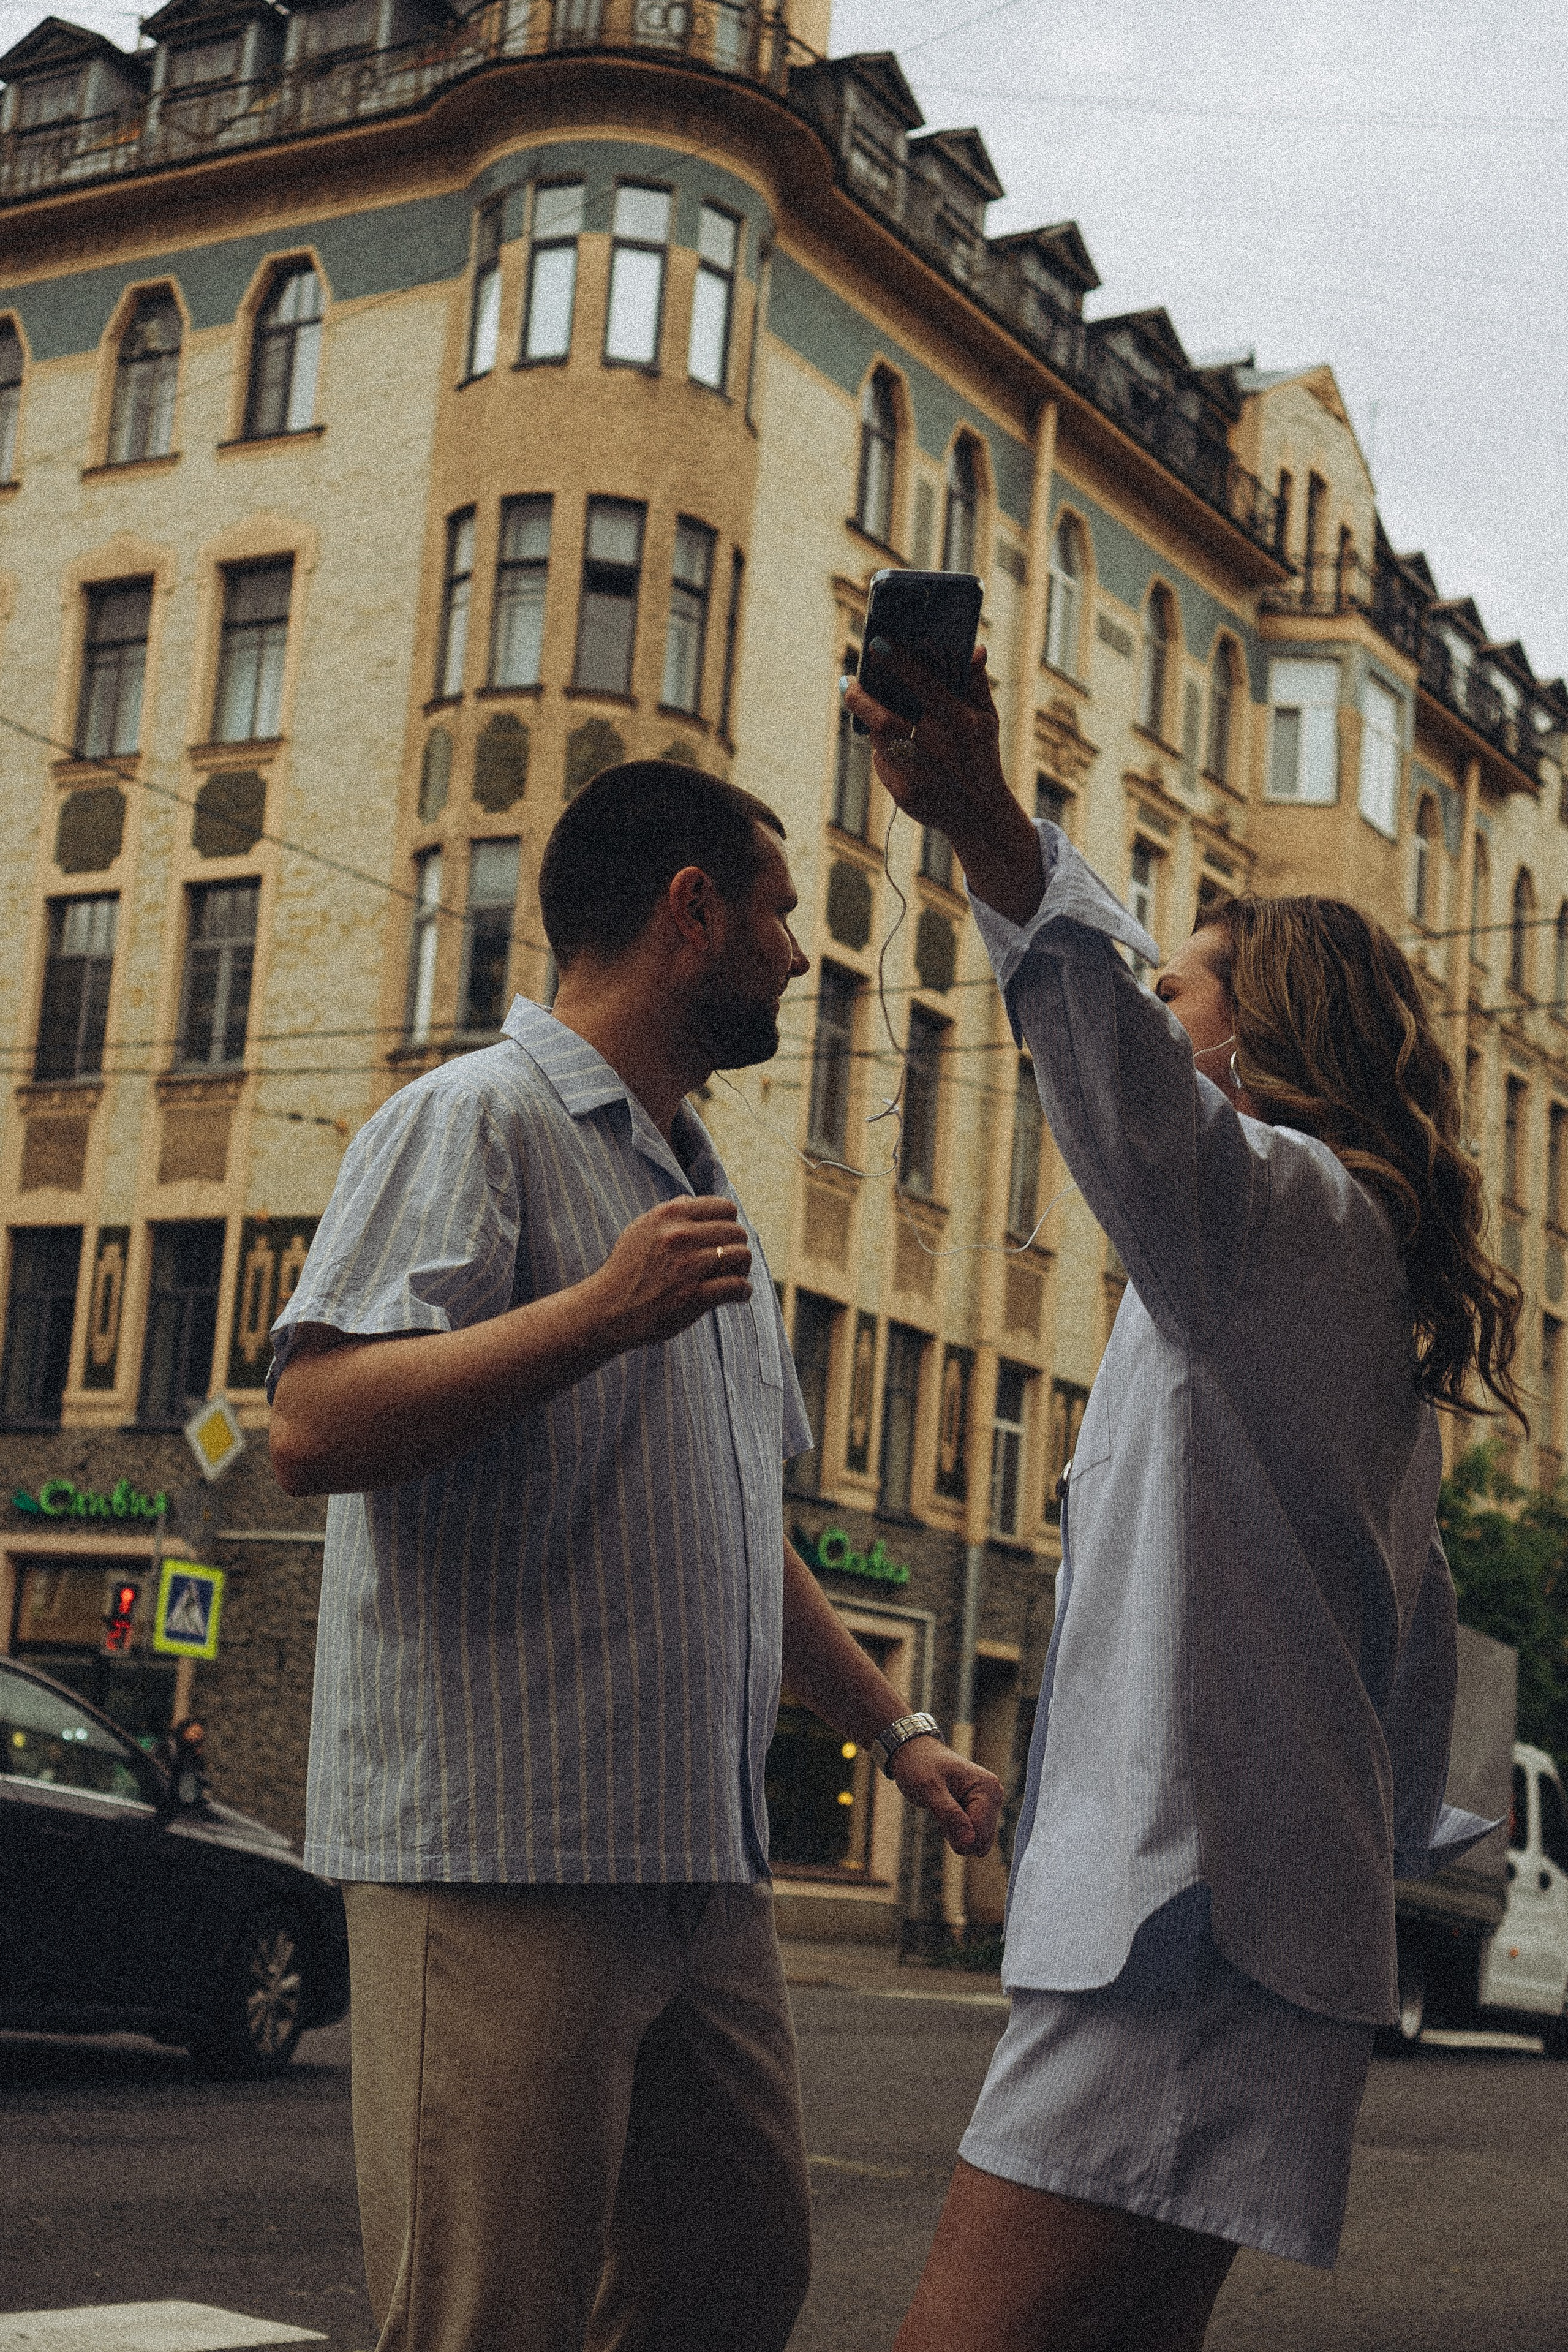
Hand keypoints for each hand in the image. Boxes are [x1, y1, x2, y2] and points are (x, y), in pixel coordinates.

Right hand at [595, 1195, 751, 1350]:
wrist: (608, 1308)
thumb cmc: (626, 1270)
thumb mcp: (639, 1230)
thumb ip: (667, 1213)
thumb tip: (691, 1201)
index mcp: (670, 1215)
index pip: (725, 1208)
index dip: (730, 1225)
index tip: (725, 1240)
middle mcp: (680, 1236)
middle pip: (737, 1233)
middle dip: (737, 1248)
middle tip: (731, 1263)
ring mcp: (688, 1265)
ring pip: (741, 1256)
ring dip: (742, 1269)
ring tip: (735, 1278)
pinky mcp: (694, 1295)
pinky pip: (737, 1286)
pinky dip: (742, 1291)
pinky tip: (737, 1295)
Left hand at [843, 644, 1007, 836]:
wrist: (979, 814)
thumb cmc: (981, 756)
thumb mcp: (986, 719)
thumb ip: (976, 683)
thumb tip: (975, 648)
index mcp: (958, 722)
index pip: (923, 684)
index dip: (898, 662)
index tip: (876, 644)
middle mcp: (935, 748)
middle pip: (883, 717)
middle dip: (859, 697)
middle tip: (847, 681)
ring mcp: (917, 773)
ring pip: (879, 739)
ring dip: (873, 723)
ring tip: (873, 712)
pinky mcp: (903, 794)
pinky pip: (882, 763)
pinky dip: (885, 751)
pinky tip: (896, 747)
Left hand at [890, 1735, 1004, 1857]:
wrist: (914, 1753)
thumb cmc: (919, 1765)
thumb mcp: (928, 1789)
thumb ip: (949, 1815)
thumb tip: (969, 1842)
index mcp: (987, 1788)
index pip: (980, 1833)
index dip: (957, 1836)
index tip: (940, 1814)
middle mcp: (994, 1795)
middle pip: (981, 1840)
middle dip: (957, 1834)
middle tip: (941, 1810)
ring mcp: (988, 1802)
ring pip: (976, 1840)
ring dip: (955, 1831)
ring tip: (943, 1807)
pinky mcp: (980, 1809)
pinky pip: (971, 1835)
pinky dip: (955, 1829)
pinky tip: (947, 1810)